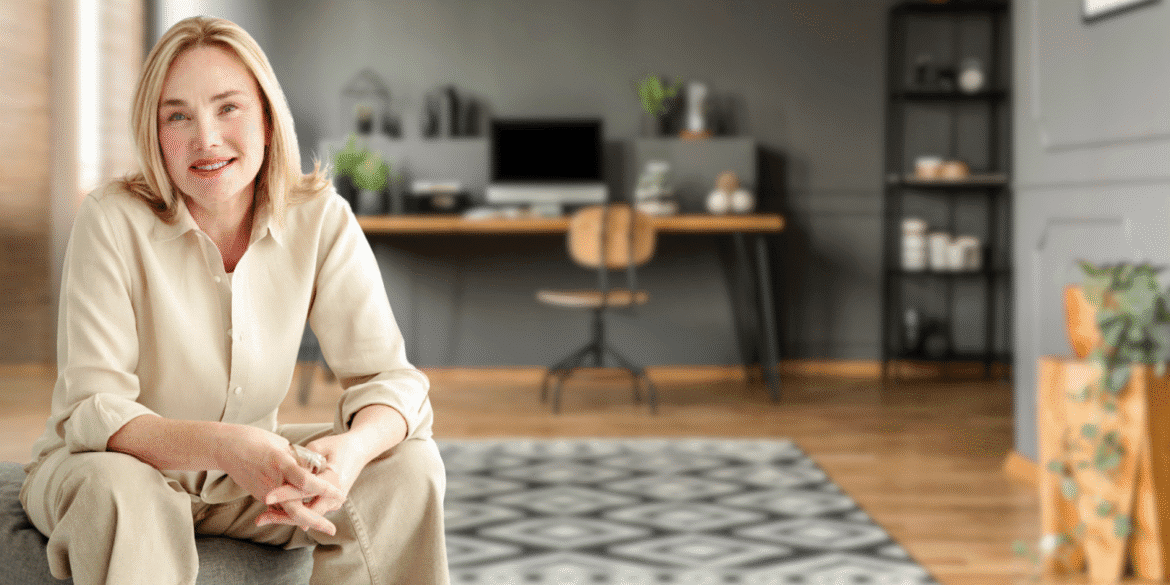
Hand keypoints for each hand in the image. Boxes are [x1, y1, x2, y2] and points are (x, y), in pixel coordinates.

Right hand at [216, 425, 341, 534]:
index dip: (324, 489)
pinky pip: (279, 508)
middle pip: (296, 510)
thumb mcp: (282, 445)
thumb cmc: (256, 440)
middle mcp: (274, 483)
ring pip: (288, 513)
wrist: (226, 448)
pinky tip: (306, 519)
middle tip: (332, 530)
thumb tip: (314, 470)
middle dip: (315, 521)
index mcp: (281, 464)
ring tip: (323, 525)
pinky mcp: (260, 495)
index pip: (306, 482)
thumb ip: (298, 460)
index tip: (339, 493)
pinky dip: (293, 514)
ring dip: (306, 521)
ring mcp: (265, 492)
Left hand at [255, 432, 367, 534]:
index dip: (285, 494)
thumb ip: (301, 460)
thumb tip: (281, 471)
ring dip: (286, 518)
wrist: (360, 450)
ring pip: (308, 517)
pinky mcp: (332, 503)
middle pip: (306, 512)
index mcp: (333, 479)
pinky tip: (275, 513)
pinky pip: (312, 512)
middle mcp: (336, 495)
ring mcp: (335, 502)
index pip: (305, 489)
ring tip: (264, 518)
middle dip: (282, 517)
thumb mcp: (319, 447)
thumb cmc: (338, 445)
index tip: (266, 496)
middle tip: (260, 519)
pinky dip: (295, 514)